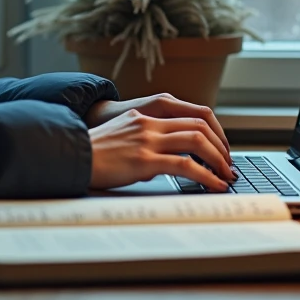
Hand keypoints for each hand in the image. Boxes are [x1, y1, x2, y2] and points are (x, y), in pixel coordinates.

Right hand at [86, 108, 235, 191]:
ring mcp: (148, 140)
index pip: (192, 115)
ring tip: (226, 175)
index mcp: (146, 115)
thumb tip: (167, 159)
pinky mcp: (144, 160)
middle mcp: (150, 123)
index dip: (214, 131)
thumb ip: (145, 139)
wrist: (71, 157)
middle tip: (228, 164)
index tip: (221, 148)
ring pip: (197, 141)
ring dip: (218, 160)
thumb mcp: (122, 136)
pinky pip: (185, 165)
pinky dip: (206, 176)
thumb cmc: (93, 153)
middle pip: (200, 125)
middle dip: (221, 146)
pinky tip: (214, 185)